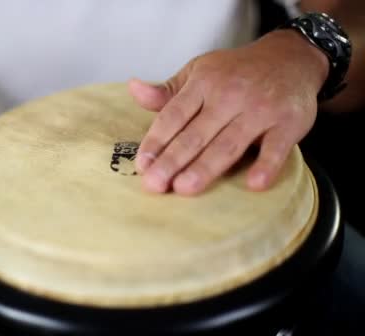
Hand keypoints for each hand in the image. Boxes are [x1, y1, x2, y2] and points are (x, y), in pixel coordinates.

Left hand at [129, 30, 328, 194]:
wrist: (291, 58)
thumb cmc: (236, 72)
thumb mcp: (199, 72)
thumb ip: (167, 91)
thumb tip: (133, 90)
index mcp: (203, 83)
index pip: (173, 115)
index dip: (156, 140)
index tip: (142, 164)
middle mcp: (230, 95)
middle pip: (196, 134)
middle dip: (173, 161)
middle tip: (155, 184)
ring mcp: (260, 109)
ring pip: (228, 144)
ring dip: (206, 168)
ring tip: (184, 188)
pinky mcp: (289, 122)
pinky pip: (277, 147)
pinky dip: (267, 165)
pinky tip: (253, 184)